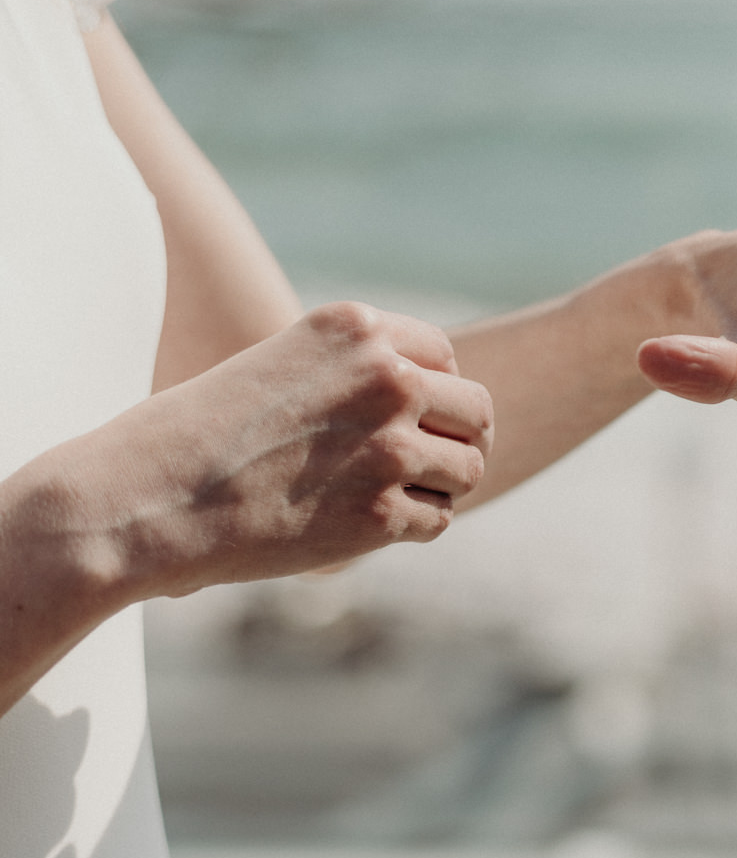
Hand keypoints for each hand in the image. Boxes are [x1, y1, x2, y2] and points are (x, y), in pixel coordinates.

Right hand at [52, 302, 492, 600]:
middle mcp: (387, 377)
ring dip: (440, 488)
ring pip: (467, 468)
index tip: (410, 420)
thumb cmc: (197, 436)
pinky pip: (438, 520)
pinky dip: (413, 528)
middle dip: (456, 440)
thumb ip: (351, 372)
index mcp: (358, 329)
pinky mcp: (380, 512)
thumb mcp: (281, 367)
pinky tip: (368, 527)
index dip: (436, 394)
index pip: (445, 357)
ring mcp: (389, 445)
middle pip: (475, 409)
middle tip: (424, 467)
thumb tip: (426, 393)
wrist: (141, 499)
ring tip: (391, 498)